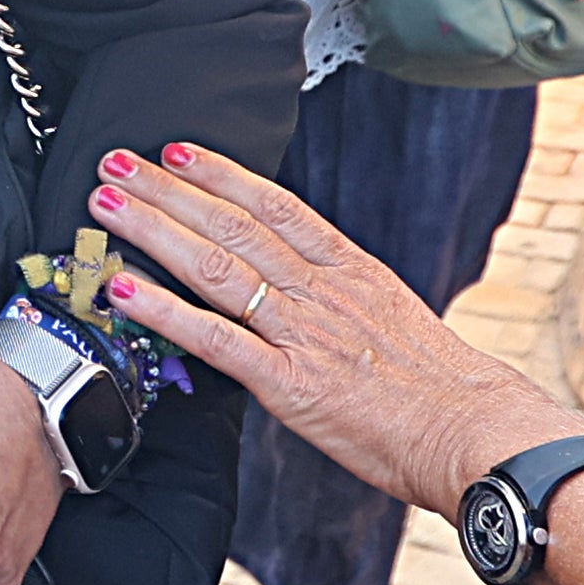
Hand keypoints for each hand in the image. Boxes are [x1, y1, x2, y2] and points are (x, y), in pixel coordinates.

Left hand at [88, 145, 581, 516]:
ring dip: (153, 231)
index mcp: (350, 271)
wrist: (477, 433)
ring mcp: (304, 335)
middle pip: (232, 226)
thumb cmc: (442, 388)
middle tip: (113, 164)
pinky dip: (166, 312)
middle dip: (166, 191)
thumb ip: (342, 295)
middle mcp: (322, 292)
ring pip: (216, 268)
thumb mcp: (394, 316)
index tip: (175, 150)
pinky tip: (126, 291)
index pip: (275, 206)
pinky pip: (217, 340)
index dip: (219, 174)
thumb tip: (299, 281)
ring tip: (106, 207)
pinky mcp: (291, 385)